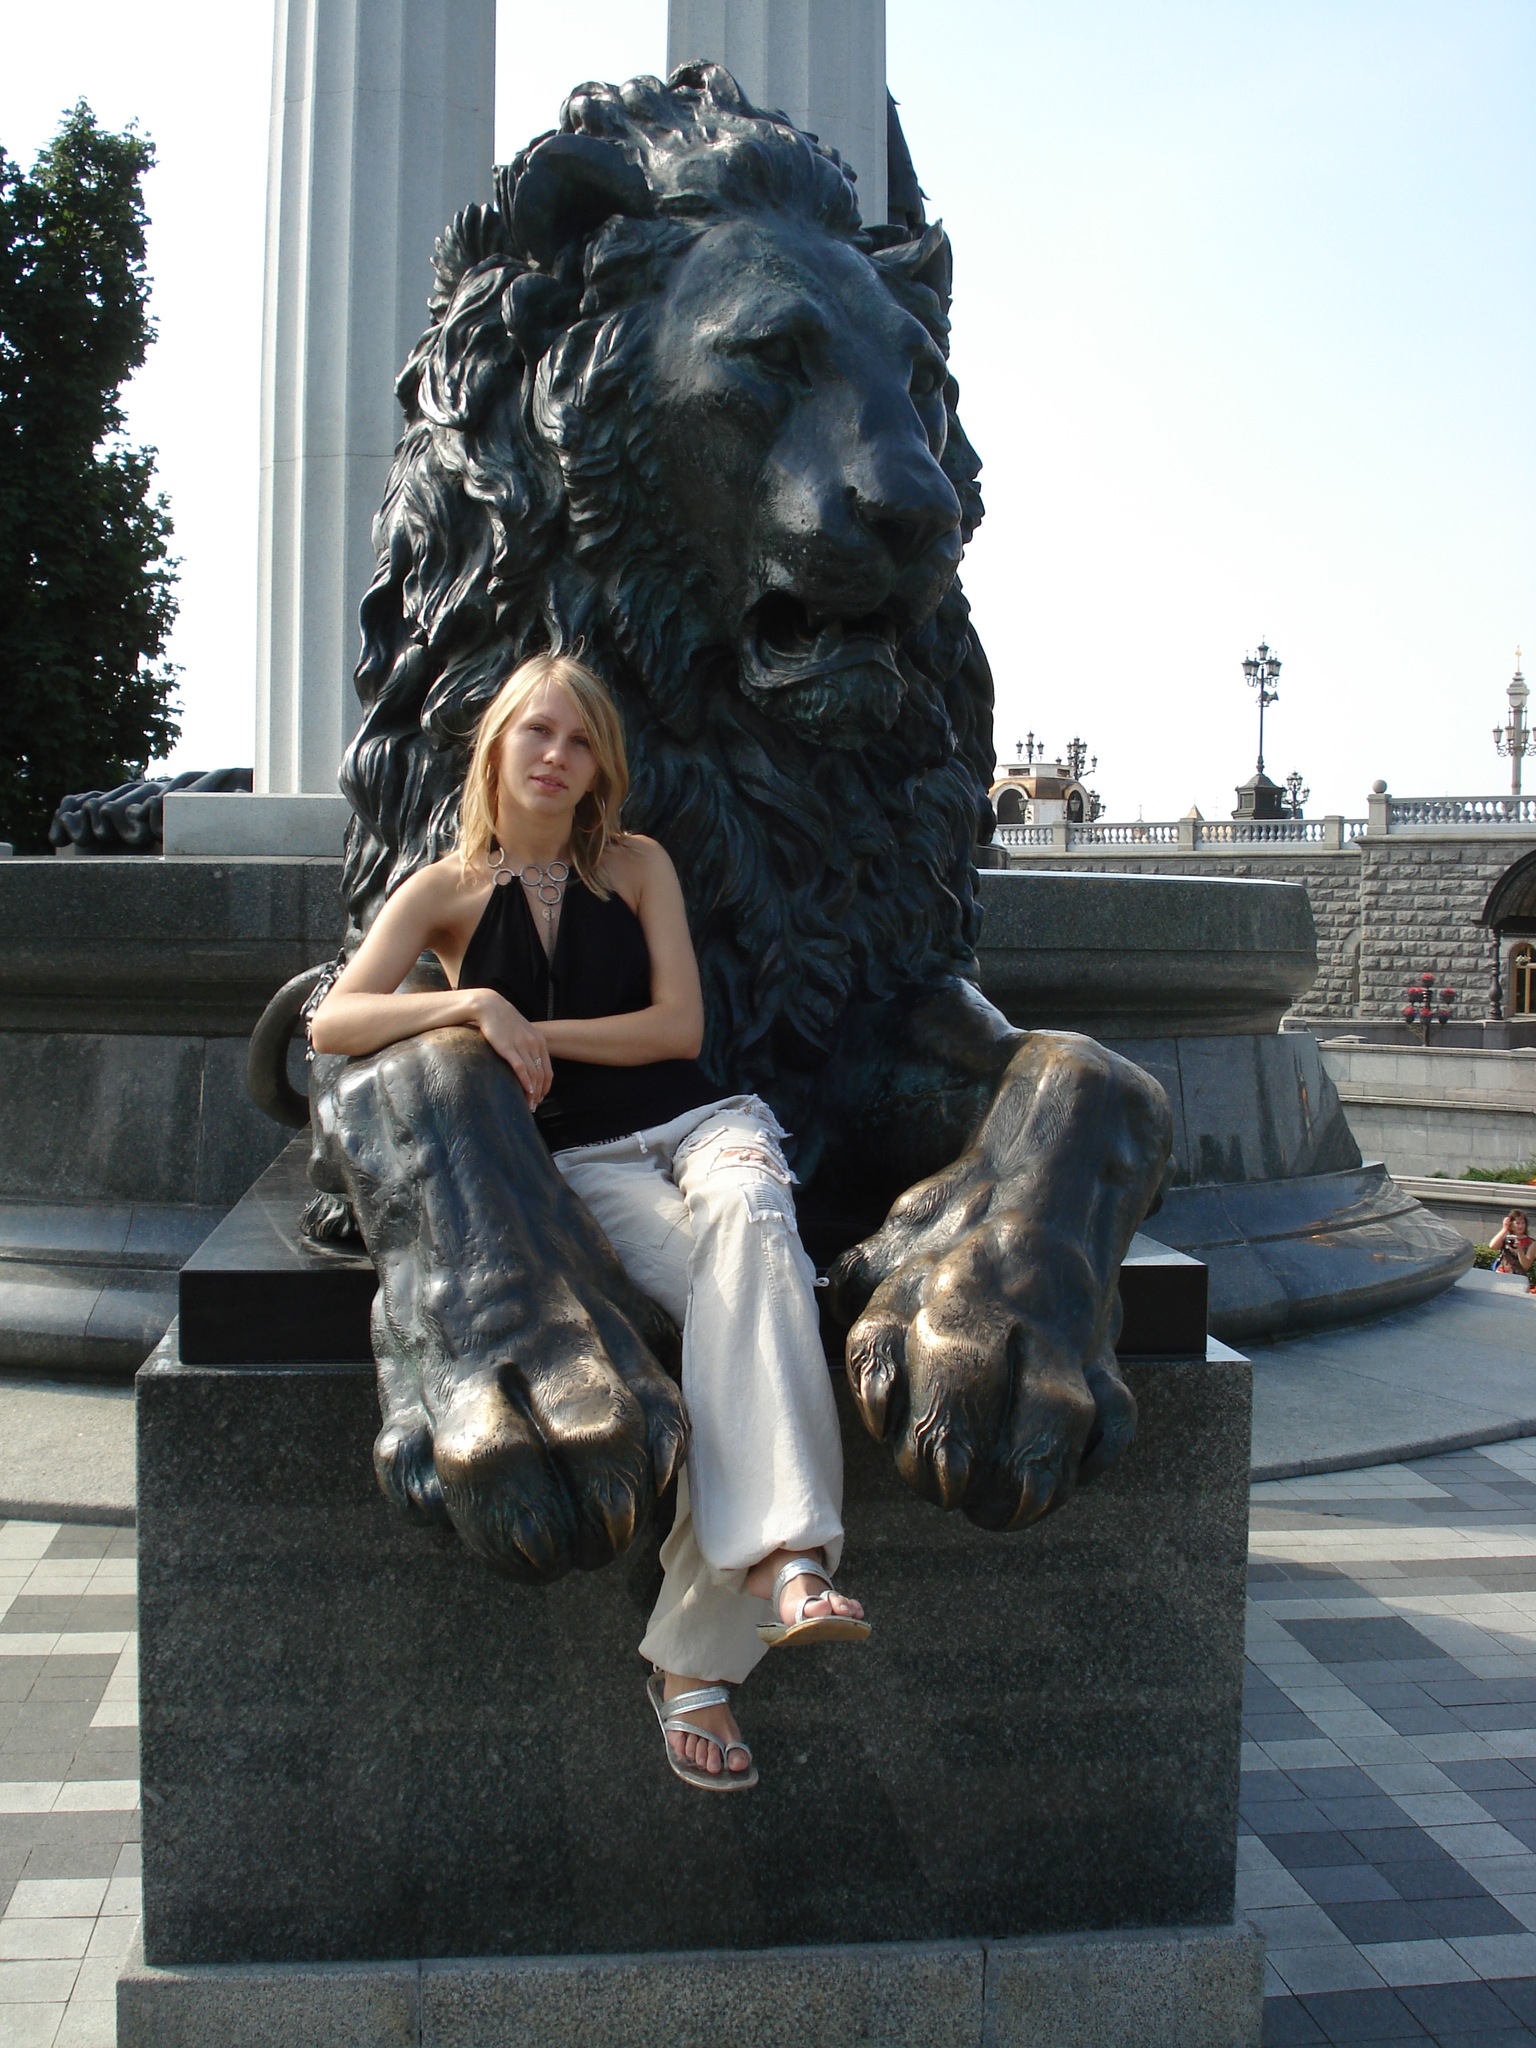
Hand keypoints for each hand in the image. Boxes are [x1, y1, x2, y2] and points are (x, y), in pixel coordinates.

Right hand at [468, 990, 550, 1105]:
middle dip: (540, 1094)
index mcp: (539, 1042)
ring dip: (532, 1093)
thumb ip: (528, 1046)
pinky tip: (526, 1092)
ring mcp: (522, 1046)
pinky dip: (525, 1082)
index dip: (546, 1087)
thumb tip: (528, 1063)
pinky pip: (521, 1069)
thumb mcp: (522, 1032)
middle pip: (542, 1075)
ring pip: (533, 1074)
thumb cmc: (503, 1020)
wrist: (489, 1006)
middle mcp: (534, 1044)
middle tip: (534, 1106)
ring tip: (529, 1105)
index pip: (548, 1071)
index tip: (540, 1098)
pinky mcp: (508, 1048)